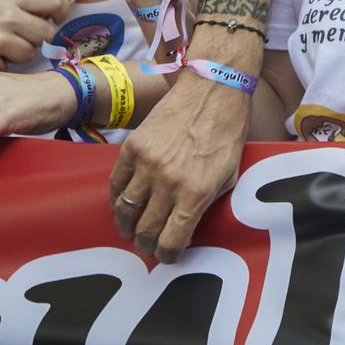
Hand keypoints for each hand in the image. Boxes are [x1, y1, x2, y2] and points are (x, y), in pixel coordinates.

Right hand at [0, 0, 68, 76]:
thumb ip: (14, 0)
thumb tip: (44, 6)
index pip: (55, 2)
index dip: (57, 12)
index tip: (52, 18)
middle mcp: (9, 17)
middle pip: (45, 34)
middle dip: (35, 38)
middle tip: (18, 38)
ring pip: (28, 54)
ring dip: (17, 54)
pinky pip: (4, 69)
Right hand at [110, 71, 248, 261]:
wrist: (213, 89)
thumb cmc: (227, 132)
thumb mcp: (229, 175)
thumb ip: (207, 203)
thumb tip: (187, 228)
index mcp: (196, 193)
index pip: (171, 241)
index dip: (167, 255)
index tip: (166, 255)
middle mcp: (168, 182)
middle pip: (145, 230)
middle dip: (145, 244)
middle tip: (147, 244)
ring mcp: (147, 165)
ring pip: (125, 210)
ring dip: (126, 224)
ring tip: (131, 227)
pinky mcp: (132, 147)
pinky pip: (115, 184)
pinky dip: (116, 198)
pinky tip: (123, 203)